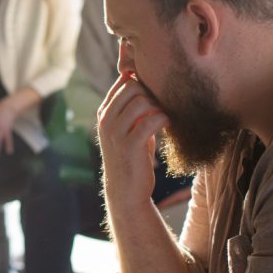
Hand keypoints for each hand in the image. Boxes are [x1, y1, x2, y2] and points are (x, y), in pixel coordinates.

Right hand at [98, 72, 168, 208]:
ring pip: (141, 101)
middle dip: (152, 92)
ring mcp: (115, 133)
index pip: (122, 81)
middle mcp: (106, 121)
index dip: (143, 82)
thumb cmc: (132, 157)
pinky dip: (164, 119)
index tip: (156, 94)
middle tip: (163, 106)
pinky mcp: (130, 146)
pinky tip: (168, 124)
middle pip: (132, 87)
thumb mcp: (127, 129)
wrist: (126, 191)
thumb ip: (133, 109)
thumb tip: (147, 83)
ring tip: (165, 116)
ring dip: (159, 106)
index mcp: (104, 113)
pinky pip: (151, 121)